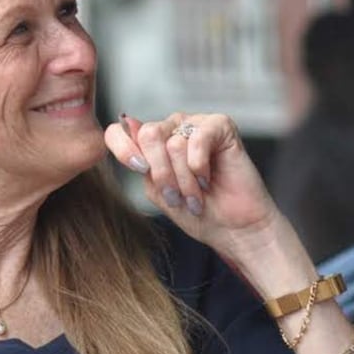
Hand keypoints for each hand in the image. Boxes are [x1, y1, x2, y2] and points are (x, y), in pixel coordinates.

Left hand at [104, 112, 284, 257]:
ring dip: (185, 179)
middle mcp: (171, 128)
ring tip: (197, 195)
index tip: (140, 170)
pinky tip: (208, 178)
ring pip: (174, 144)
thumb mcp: (157, 190)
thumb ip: (142, 162)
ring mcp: (195, 124)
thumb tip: (128, 124)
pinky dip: (200, 165)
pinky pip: (198, 139)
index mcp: (151, 144)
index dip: (122, 148)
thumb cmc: (197, 213)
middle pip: (148, 136)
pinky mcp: (220, 126)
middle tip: (177, 196)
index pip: (120, 131)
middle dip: (162, 174)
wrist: (233, 229)